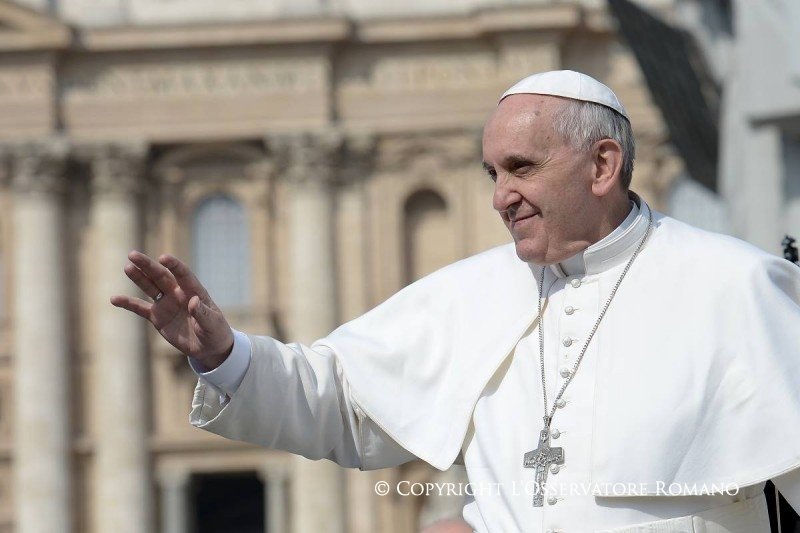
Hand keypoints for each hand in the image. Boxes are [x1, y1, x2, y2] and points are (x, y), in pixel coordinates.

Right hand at [110, 250, 233, 369]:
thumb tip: (193, 301)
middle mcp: (177, 294)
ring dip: (138, 278)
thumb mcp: (212, 323)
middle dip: (148, 266)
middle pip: (161, 276)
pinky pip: (140, 308)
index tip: (163, 258)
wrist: (208, 347)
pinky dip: (128, 304)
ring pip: (150, 287)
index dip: (174, 266)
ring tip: (127, 267)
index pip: (183, 274)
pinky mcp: (157, 317)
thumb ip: (202, 313)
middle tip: (133, 255)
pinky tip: (114, 299)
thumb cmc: (215, 331)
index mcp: (194, 291)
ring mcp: (166, 304)